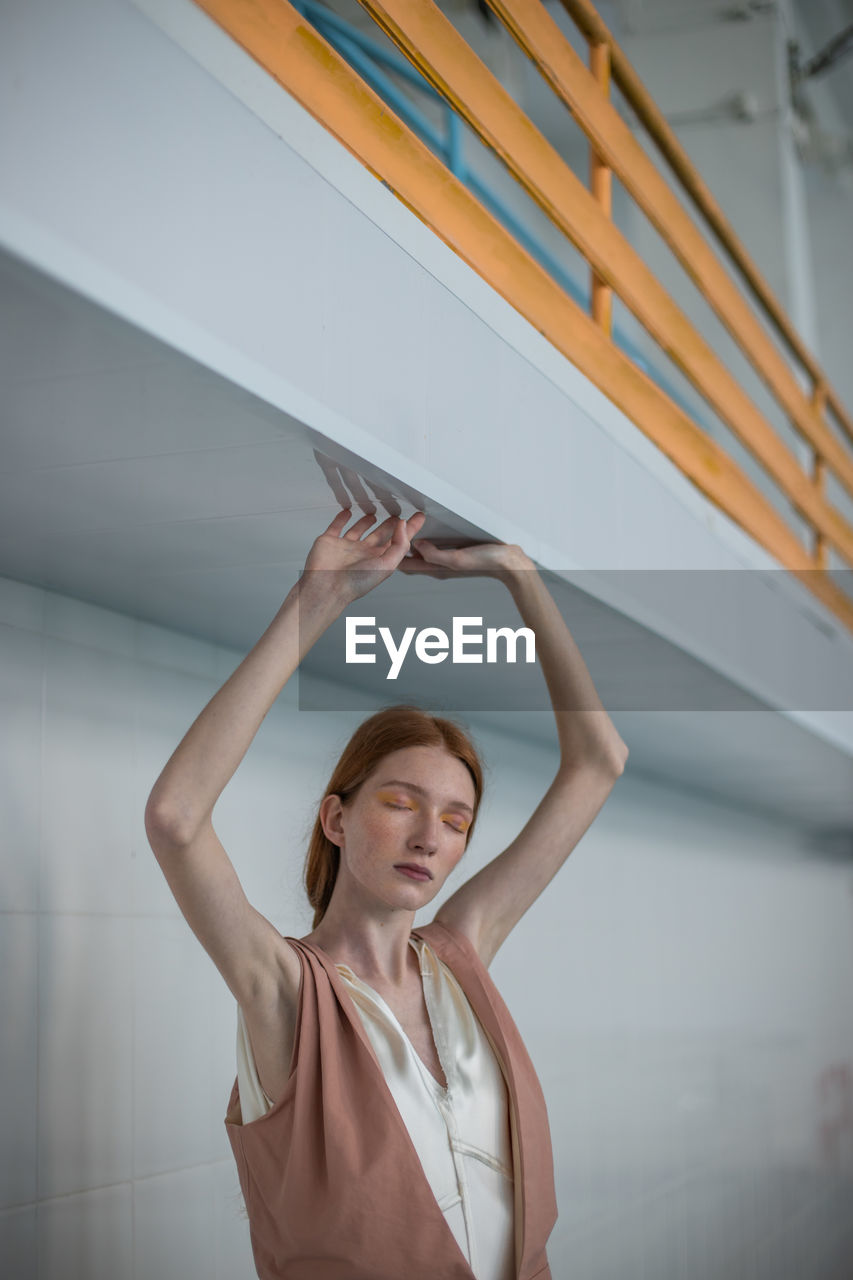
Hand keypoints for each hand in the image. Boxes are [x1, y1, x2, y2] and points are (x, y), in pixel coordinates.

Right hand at [302, 508, 426, 603]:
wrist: (327, 586)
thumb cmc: (355, 583)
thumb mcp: (387, 565)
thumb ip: (399, 545)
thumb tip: (402, 524)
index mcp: (379, 560)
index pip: (398, 541)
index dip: (409, 529)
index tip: (419, 517)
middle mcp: (364, 554)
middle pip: (381, 535)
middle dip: (390, 525)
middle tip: (398, 514)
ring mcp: (347, 547)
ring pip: (360, 530)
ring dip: (367, 521)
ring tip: (374, 512)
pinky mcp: (330, 541)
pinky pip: (337, 526)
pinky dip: (341, 518)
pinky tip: (347, 512)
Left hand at [397, 537, 533, 581]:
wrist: (509, 563)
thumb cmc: (486, 562)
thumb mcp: (457, 559)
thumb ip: (435, 554)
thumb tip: (416, 546)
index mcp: (436, 569)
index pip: (405, 565)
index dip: (392, 554)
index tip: (382, 542)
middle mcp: (438, 565)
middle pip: (410, 558)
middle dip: (397, 548)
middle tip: (387, 531)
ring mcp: (446, 559)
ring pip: (421, 552)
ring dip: (410, 542)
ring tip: (401, 528)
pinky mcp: (455, 552)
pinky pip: (433, 546)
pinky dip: (425, 539)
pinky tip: (425, 530)